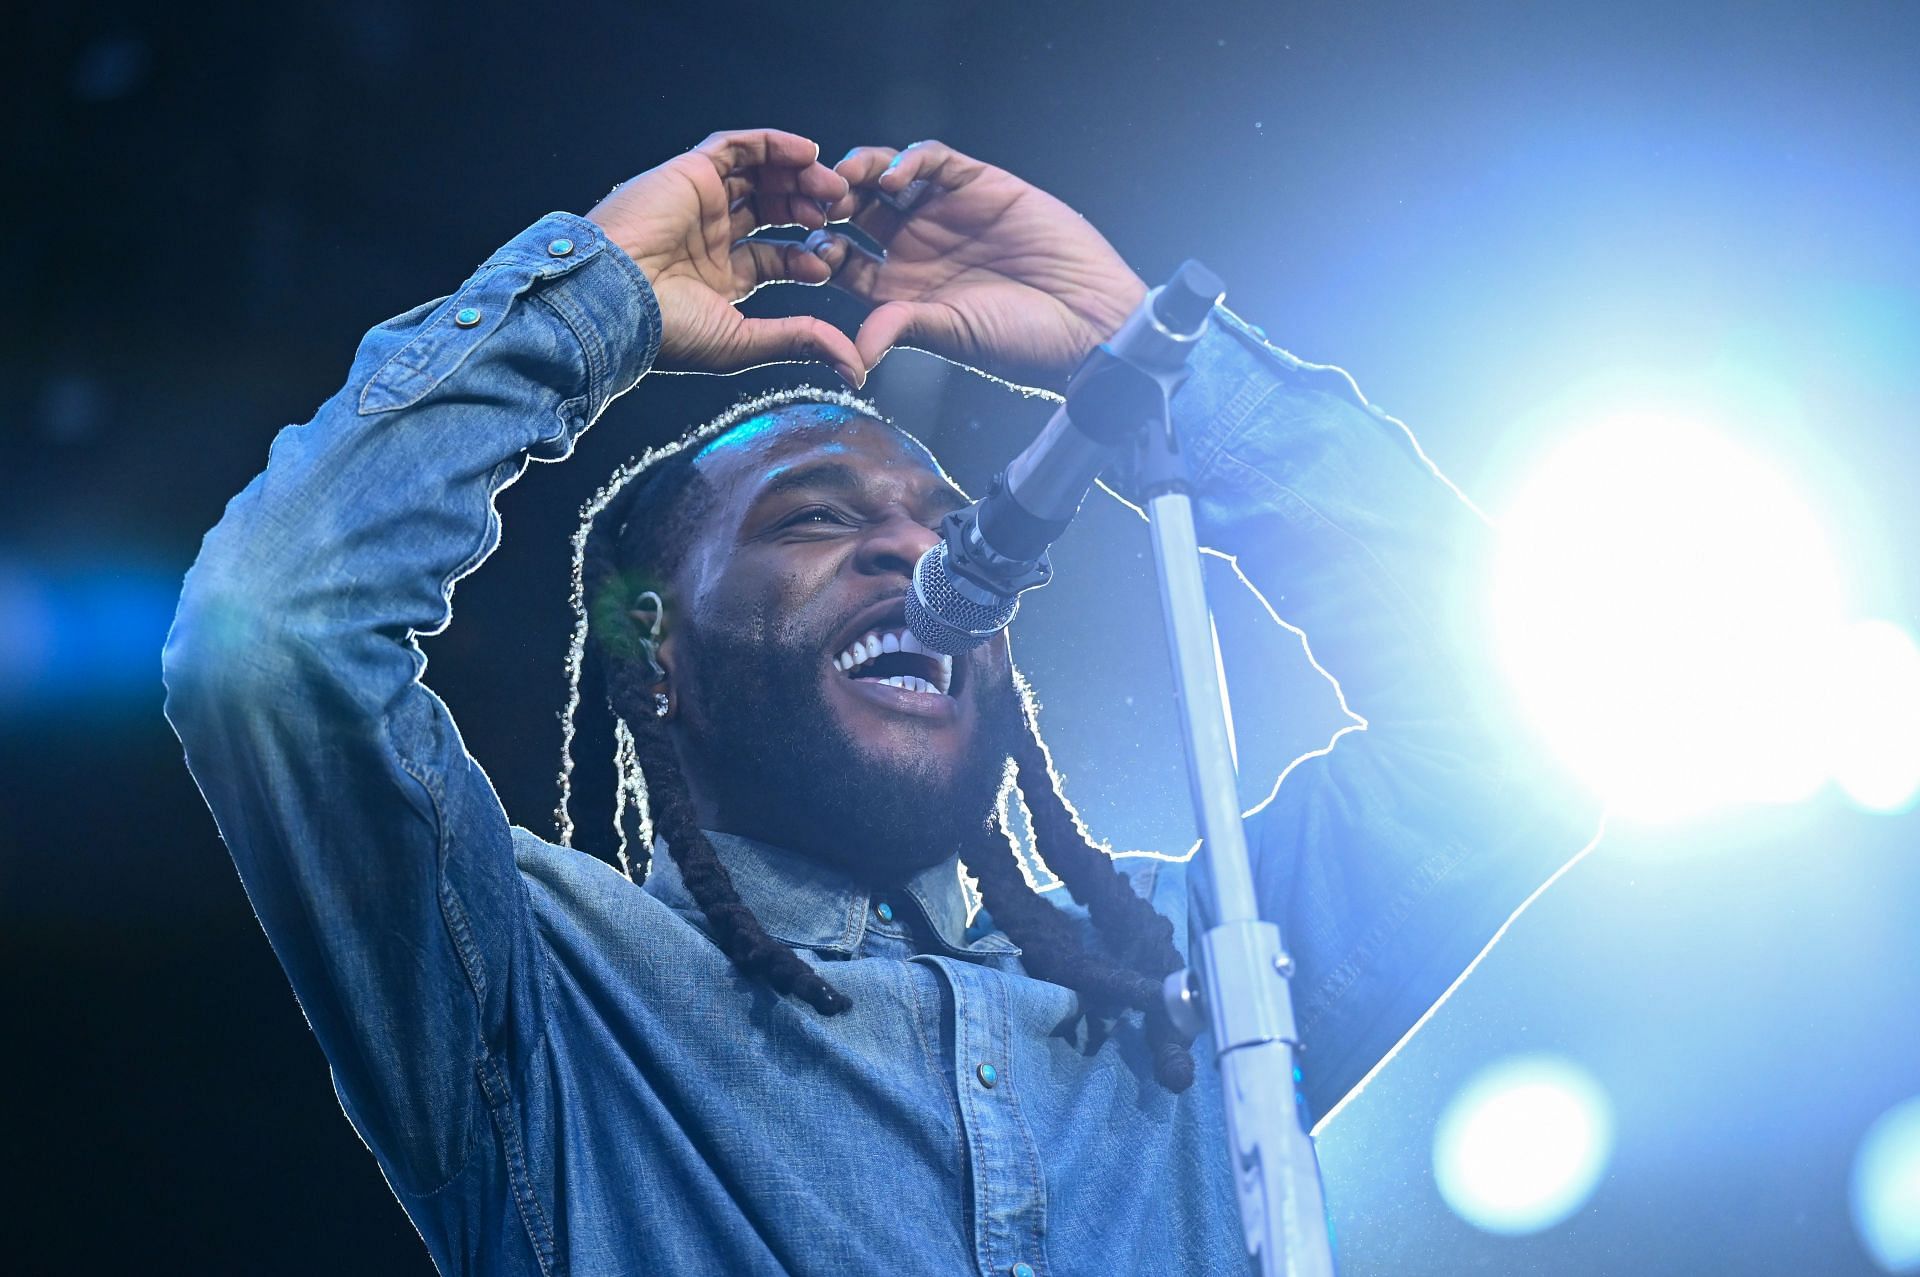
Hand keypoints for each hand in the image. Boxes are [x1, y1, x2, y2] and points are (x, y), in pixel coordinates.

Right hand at [586, 130, 865, 385]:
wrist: (612, 299)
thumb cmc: (666, 331)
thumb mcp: (744, 341)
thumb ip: (801, 341)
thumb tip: (856, 368)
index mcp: (718, 276)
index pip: (776, 258)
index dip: (808, 259)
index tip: (829, 265)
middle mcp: (710, 236)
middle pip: (772, 211)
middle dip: (810, 212)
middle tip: (842, 216)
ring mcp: (700, 203)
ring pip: (760, 176)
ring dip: (800, 177)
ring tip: (834, 189)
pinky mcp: (689, 172)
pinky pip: (737, 147)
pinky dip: (774, 144)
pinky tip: (807, 153)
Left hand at [814, 141, 1146, 391]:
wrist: (1089, 318)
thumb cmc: (1023, 340)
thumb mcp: (952, 335)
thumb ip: (901, 327)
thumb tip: (852, 354)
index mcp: (900, 289)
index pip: (842, 260)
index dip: (821, 251)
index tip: (810, 252)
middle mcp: (916, 247)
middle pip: (855, 212)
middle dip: (832, 204)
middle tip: (818, 204)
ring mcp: (945, 212)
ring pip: (885, 178)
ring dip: (860, 173)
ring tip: (846, 181)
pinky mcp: (978, 183)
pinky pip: (932, 160)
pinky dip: (909, 160)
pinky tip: (894, 177)